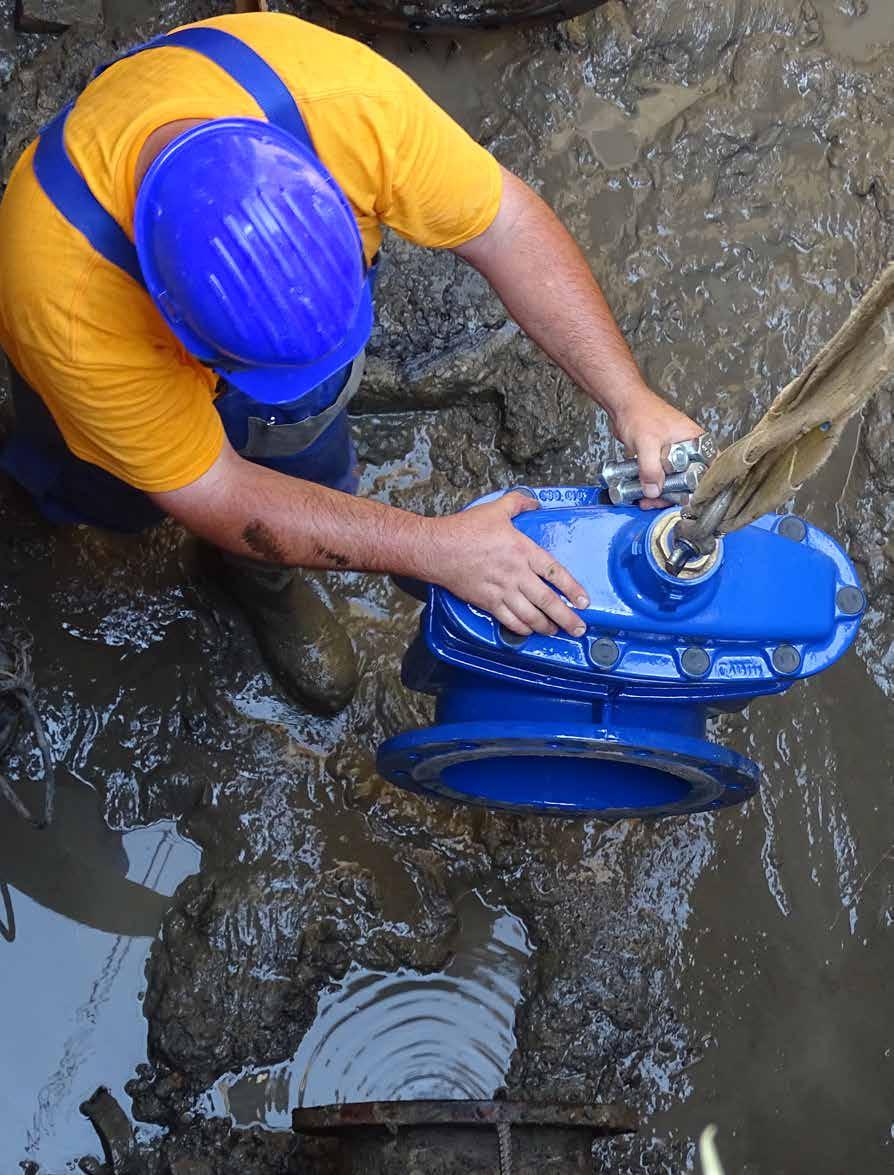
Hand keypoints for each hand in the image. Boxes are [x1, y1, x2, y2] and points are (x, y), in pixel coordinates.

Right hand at [427, 492, 588, 637]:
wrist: (437, 549)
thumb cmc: (465, 529)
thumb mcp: (496, 509)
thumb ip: (518, 503)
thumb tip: (534, 501)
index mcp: (523, 551)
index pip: (556, 573)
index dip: (573, 589)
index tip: (584, 601)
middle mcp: (516, 574)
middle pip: (548, 601)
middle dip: (566, 618)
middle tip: (578, 628)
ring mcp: (502, 590)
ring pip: (530, 615)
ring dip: (546, 626)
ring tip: (556, 632)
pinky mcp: (487, 602)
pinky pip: (509, 620)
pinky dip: (522, 629)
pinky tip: (529, 631)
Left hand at [611, 388, 702, 506]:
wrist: (622, 404)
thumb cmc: (640, 413)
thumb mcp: (647, 443)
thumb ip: (651, 468)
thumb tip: (654, 491)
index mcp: (695, 441)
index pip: (708, 469)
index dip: (700, 487)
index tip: (688, 501)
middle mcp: (688, 449)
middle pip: (689, 480)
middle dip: (674, 495)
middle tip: (659, 502)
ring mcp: (674, 454)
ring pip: (673, 481)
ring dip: (661, 494)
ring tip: (647, 501)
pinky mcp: (660, 459)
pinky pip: (660, 477)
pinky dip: (652, 486)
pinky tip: (642, 495)